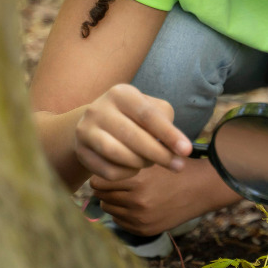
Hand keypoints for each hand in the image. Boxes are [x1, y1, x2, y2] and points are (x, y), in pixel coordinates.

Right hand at [74, 83, 191, 181]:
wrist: (96, 125)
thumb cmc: (134, 118)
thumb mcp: (151, 109)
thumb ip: (165, 121)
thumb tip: (175, 145)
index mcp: (120, 93)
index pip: (148, 115)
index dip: (169, 134)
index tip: (187, 150)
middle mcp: (99, 109)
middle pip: (133, 136)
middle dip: (160, 154)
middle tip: (178, 166)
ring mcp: (86, 130)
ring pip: (118, 154)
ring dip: (141, 163)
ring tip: (151, 163)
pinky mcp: (81, 151)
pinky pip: (108, 171)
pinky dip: (127, 174)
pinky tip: (134, 168)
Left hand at [91, 162, 217, 234]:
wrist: (202, 188)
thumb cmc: (174, 168)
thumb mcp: (152, 158)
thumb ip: (126, 161)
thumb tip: (97, 163)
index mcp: (137, 179)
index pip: (97, 182)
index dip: (102, 175)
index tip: (108, 172)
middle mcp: (137, 200)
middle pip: (100, 196)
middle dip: (105, 189)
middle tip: (116, 183)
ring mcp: (141, 218)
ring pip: (108, 209)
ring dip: (113, 201)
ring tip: (126, 193)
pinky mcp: (145, 229)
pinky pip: (119, 221)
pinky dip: (123, 213)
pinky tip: (135, 205)